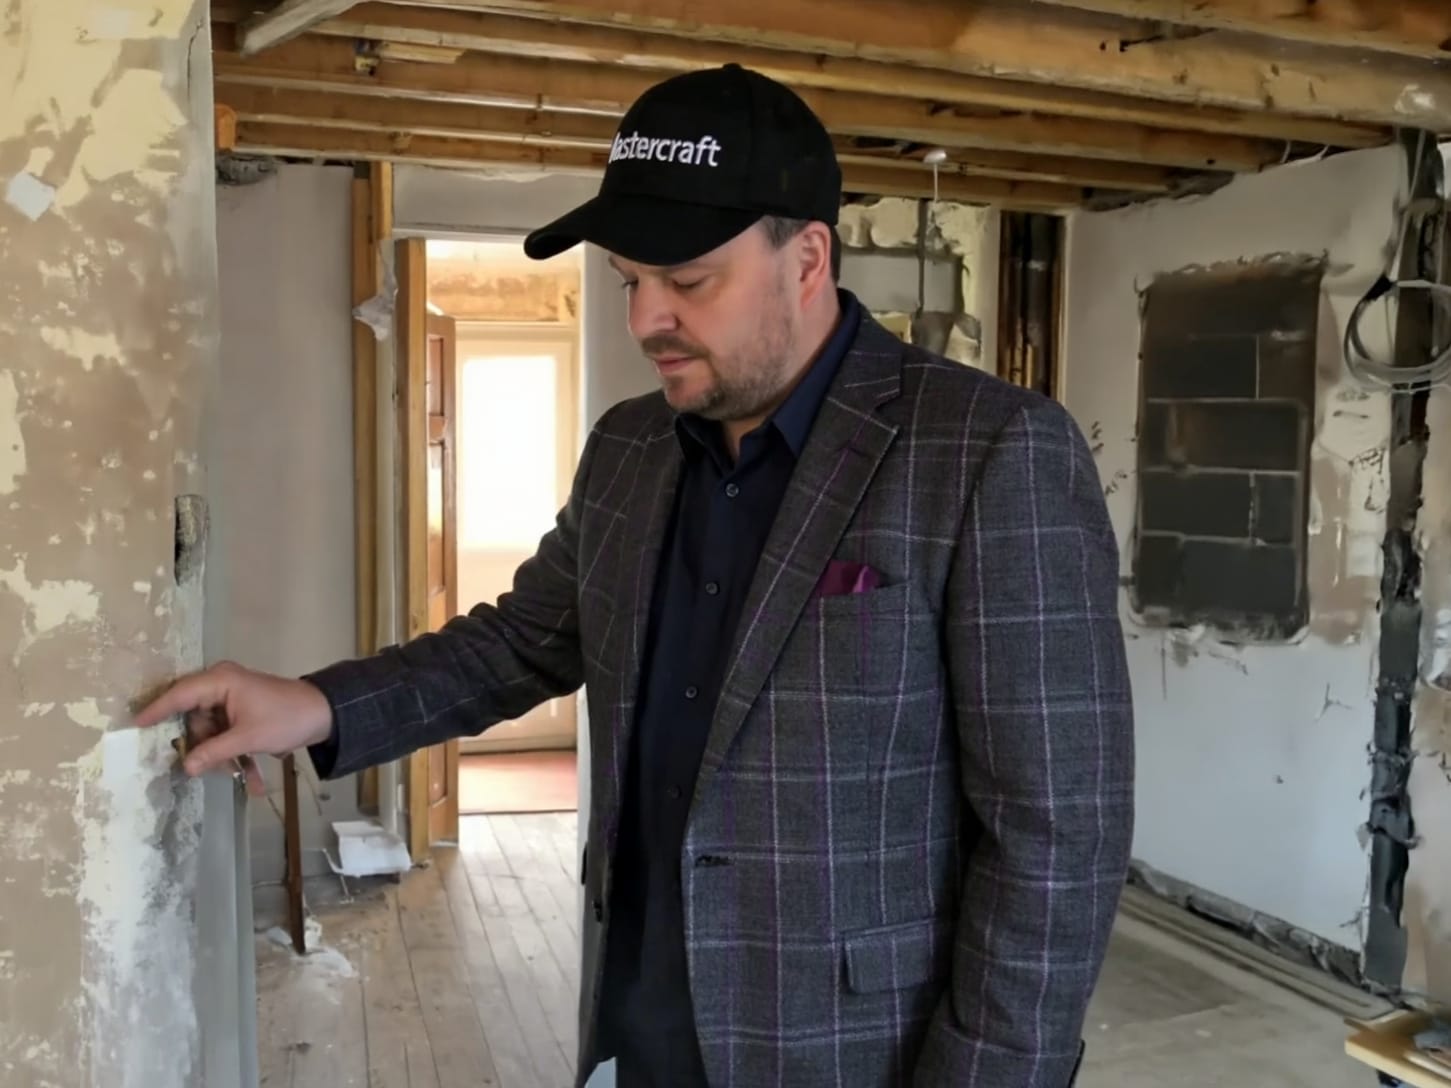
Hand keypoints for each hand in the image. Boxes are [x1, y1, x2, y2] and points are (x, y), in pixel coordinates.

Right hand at [134, 661, 334, 794]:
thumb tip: (184, 766)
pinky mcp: (243, 712)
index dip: (156, 711)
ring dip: (224, 757)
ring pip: (212, 731)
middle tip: (204, 768)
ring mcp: (233, 698)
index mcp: (220, 681)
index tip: (134, 725)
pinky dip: (238, 756)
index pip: (179, 695)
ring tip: (242, 776)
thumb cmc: (286, 719)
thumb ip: (214, 752)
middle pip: (194, 719)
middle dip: (203, 748)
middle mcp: (222, 685)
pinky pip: (229, 734)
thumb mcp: (248, 738)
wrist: (325, 715)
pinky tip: (255, 784)